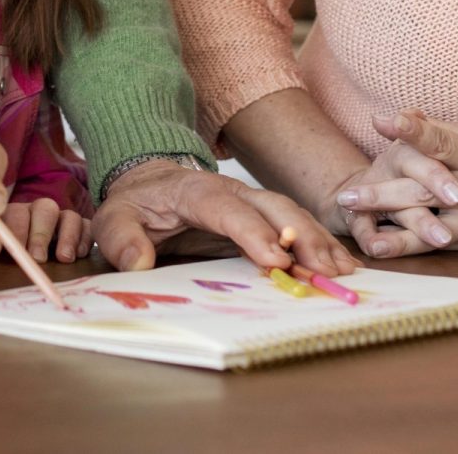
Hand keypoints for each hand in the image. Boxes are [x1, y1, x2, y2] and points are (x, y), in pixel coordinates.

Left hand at [1, 200, 88, 263]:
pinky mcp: (81, 228)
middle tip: (38, 258)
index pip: (15, 213)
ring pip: (68, 215)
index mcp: (13, 216)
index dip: (17, 230)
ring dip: (67, 236)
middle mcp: (38, 213)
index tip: (17, 251)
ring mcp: (62, 219)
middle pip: (44, 209)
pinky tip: (79, 255)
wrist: (35, 273)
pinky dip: (85, 238)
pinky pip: (87, 226)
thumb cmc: (5, 268)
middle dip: (41, 233)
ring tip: (64, 258)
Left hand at [92, 161, 358, 276]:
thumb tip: (139, 263)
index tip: (276, 261)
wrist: (150, 185)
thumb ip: (122, 239)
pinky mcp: (262, 216)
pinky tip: (340, 265)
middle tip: (324, 270)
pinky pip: (295, 226)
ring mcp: (251, 201)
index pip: (228, 209)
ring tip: (343, 271)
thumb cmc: (135, 206)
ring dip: (318, 241)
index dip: (253, 233)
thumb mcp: (114, 220)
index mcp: (195, 191)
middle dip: (301, 237)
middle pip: (272, 207)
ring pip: (291, 215)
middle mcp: (232, 191)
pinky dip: (319, 244)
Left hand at [341, 110, 457, 258]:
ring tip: (356, 222)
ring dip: (389, 221)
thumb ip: (438, 129)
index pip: (440, 140)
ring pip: (428, 219)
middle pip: (424, 187)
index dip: (413, 131)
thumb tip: (402, 114)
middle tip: (348, 194)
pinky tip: (380, 246)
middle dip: (383, 191)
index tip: (384, 121)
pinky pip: (436, 244)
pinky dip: (407, 245)